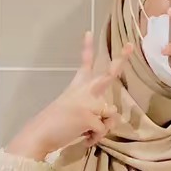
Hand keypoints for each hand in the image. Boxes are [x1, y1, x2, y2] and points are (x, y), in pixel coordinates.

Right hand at [7, 32, 132, 160]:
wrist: (40, 134)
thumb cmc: (56, 125)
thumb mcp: (77, 113)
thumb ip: (96, 112)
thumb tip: (112, 117)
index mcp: (77, 86)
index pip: (84, 64)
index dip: (87, 47)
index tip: (89, 32)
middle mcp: (84, 90)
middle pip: (108, 75)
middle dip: (120, 61)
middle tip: (130, 46)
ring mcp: (87, 102)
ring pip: (110, 113)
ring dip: (103, 127)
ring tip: (86, 131)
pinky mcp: (88, 116)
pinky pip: (103, 129)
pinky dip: (95, 138)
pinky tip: (83, 138)